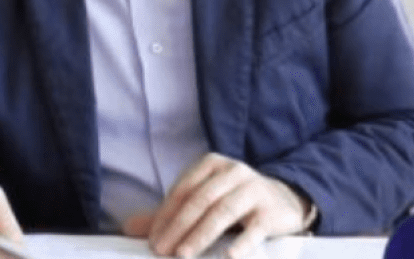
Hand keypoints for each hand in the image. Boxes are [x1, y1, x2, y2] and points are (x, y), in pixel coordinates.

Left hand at [123, 153, 311, 258]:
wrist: (284, 201)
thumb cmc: (235, 202)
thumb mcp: (203, 201)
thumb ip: (169, 214)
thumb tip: (129, 228)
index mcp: (211, 164)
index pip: (182, 190)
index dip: (165, 215)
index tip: (153, 240)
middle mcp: (233, 172)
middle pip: (200, 200)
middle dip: (178, 226)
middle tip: (162, 250)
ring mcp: (253, 190)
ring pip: (222, 212)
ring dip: (201, 234)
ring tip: (184, 255)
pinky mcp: (271, 212)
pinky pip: (255, 229)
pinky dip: (242, 243)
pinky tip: (229, 257)